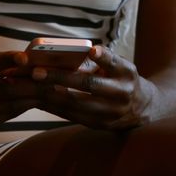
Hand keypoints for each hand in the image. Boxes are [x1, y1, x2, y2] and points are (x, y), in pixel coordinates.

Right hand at [0, 46, 44, 131]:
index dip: (5, 61)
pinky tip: (33, 100)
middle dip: (30, 85)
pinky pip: (5, 116)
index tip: (25, 58)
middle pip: (3, 90)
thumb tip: (22, 62)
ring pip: (7, 106)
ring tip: (49, 91)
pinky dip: (21, 107)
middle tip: (52, 79)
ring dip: (31, 98)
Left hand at [29, 46, 168, 130]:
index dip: (104, 58)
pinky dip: (54, 107)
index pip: (115, 63)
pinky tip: (37, 100)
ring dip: (51, 95)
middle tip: (37, 72)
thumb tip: (64, 54)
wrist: (143, 110)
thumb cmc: (122, 80)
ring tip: (32, 87)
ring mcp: (111, 112)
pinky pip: (72, 115)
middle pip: (89, 84)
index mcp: (127, 73)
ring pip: (77, 104)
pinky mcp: (99, 125)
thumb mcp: (119, 68)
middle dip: (60, 78)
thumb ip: (99, 62)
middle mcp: (121, 93)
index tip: (92, 50)